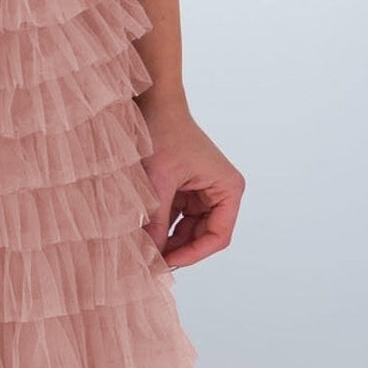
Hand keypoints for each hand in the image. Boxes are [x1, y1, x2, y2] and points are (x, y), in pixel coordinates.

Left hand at [136, 95, 245, 269]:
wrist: (152, 103)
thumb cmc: (162, 133)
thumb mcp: (158, 183)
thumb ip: (156, 222)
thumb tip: (150, 259)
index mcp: (227, 189)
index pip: (217, 236)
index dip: (192, 255)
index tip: (165, 264)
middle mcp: (220, 192)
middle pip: (201, 237)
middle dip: (176, 250)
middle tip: (148, 264)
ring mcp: (202, 192)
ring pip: (185, 231)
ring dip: (165, 240)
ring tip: (141, 250)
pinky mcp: (183, 191)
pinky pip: (174, 219)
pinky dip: (158, 227)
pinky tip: (139, 234)